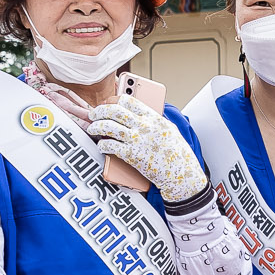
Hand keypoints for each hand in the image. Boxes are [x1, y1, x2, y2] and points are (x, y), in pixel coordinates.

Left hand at [87, 97, 206, 200]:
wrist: (182, 174)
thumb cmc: (178, 154)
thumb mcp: (169, 130)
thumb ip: (154, 121)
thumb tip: (140, 115)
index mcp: (153, 118)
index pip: (128, 101)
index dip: (114, 100)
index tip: (108, 103)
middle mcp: (144, 126)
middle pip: (114, 111)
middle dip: (100, 111)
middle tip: (94, 114)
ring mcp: (136, 141)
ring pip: (108, 126)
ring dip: (96, 126)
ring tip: (92, 128)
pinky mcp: (131, 156)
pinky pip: (109, 146)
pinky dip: (102, 144)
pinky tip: (101, 145)